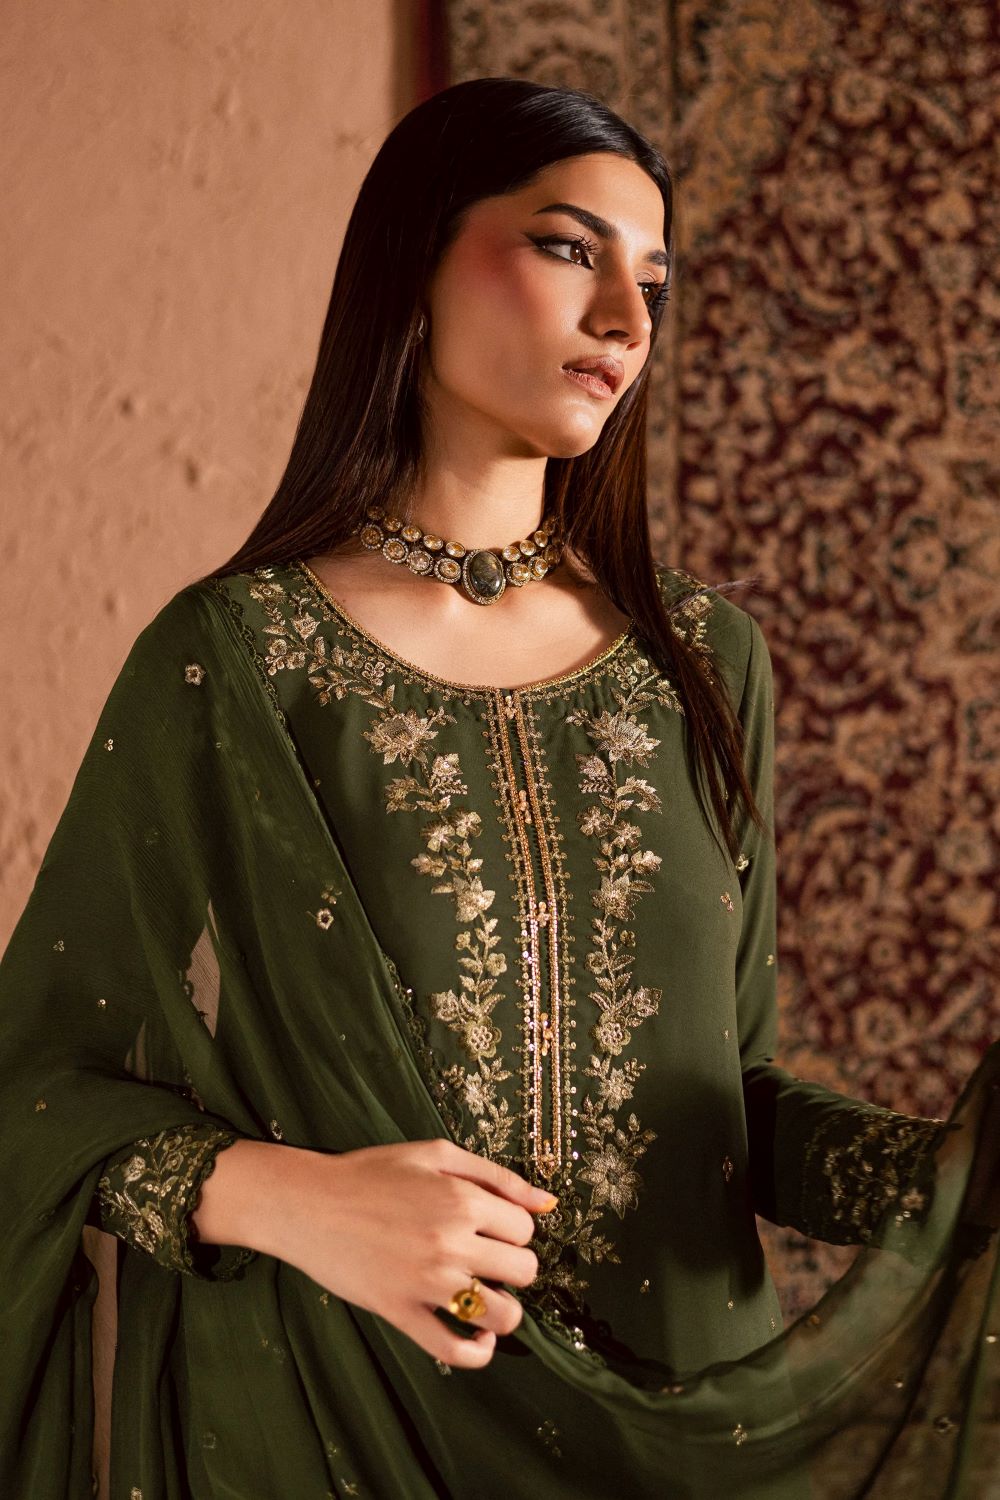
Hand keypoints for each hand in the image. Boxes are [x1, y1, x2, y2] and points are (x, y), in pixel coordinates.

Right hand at [251, 1137, 557, 1367]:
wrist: (309, 1203)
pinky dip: (478, 1351)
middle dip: (513, 1265)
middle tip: (489, 1258)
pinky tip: (478, 1336)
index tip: (493, 1227)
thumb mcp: (435, 1154)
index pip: (526, 1229)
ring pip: (502, 1315)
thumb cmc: (371, 1172)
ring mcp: (427, 1283)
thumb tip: (547, 1203)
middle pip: (523, 1271)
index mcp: (463, 1200)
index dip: (514, 1229)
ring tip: (486, 1295)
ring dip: (504, 1309)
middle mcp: (452, 1243)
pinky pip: (455, 1350)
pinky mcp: (401, 1313)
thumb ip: (496, 1175)